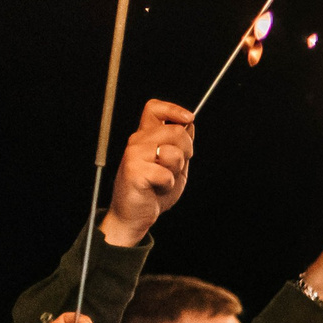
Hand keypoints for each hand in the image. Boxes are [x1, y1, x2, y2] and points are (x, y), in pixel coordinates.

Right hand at [102, 100, 194, 244]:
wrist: (136, 214)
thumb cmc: (155, 190)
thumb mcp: (174, 164)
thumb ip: (180, 144)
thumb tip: (189, 122)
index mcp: (146, 137)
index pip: (154, 109)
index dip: (173, 109)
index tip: (189, 118)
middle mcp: (137, 141)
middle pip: (175, 131)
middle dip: (187, 150)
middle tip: (176, 166)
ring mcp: (133, 155)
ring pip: (173, 152)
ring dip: (176, 169)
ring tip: (163, 178)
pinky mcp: (133, 171)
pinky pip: (166, 174)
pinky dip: (168, 184)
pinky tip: (157, 187)